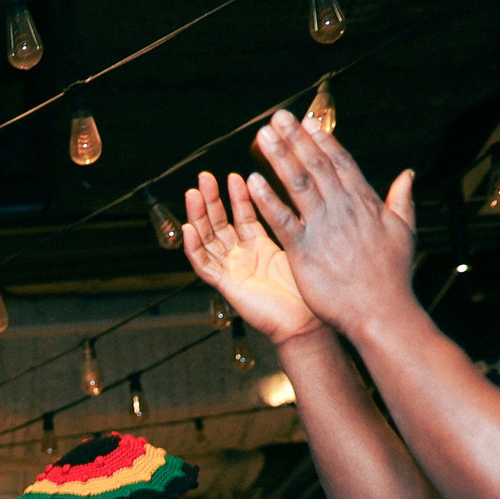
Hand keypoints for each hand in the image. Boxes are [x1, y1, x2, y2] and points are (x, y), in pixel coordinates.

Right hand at [182, 172, 320, 346]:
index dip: (236, 196)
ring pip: (207, 241)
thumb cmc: (310, 291)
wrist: (307, 322)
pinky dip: (194, 248)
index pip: (241, 216)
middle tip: (204, 177)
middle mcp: (242, 258)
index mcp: (260, 248)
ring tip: (193, 194)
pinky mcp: (226, 286)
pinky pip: (204, 266)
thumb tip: (301, 194)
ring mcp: (232, 271)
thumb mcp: (299, 246)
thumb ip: (291, 221)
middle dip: (211, 200)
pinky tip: (189, 230)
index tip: (235, 175)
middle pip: (219, 224)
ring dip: (198, 217)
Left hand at [243, 110, 419, 339]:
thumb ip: (402, 199)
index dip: (321, 141)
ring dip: (278, 157)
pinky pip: (282, 220)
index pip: (339, 163)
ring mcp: (323, 228)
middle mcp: (342, 209)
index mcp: (364, 203)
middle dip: (295, 139)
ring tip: (262, 136)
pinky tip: (251, 182)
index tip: (307, 123)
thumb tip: (408, 174)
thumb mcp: (404, 231)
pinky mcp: (304, 251)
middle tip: (277, 118)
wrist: (381, 312)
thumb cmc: (392, 278)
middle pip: (315, 166)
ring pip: (297, 184)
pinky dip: (267, 199)